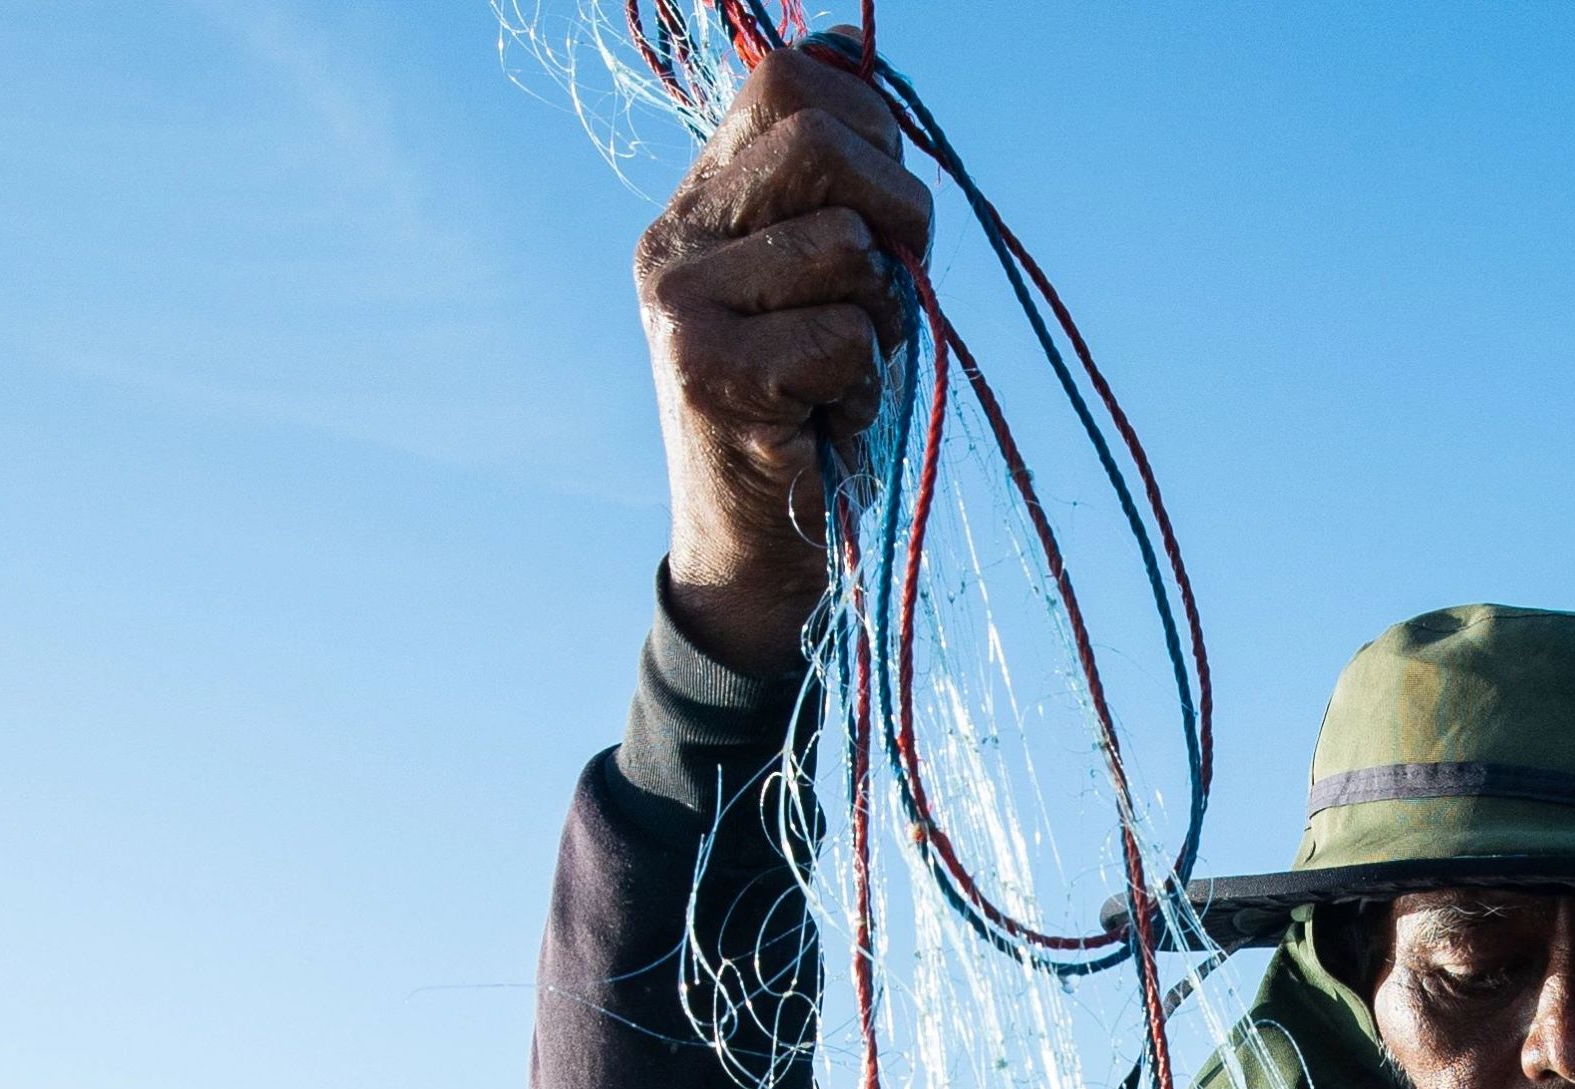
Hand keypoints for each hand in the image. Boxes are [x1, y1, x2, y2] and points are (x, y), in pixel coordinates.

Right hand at [634, 44, 932, 674]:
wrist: (761, 550)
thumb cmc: (817, 406)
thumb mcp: (832, 273)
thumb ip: (835, 173)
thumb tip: (844, 46)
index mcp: (702, 196)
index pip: (788, 77)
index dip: (871, 126)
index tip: (885, 211)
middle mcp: (675, 236)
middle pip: (818, 138)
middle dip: (899, 214)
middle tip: (890, 295)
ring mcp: (680, 303)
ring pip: (848, 245)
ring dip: (885, 316)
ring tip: (845, 370)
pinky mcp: (705, 372)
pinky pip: (846, 335)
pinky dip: (865, 382)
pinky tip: (827, 417)